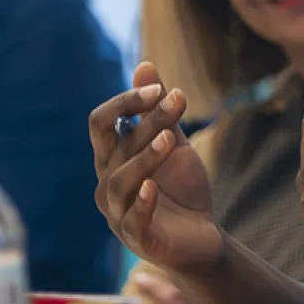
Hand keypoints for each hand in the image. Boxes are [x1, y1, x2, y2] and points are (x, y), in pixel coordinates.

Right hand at [89, 62, 223, 275]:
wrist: (202, 237)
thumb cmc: (180, 189)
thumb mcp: (173, 145)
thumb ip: (157, 112)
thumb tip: (145, 65)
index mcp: (111, 158)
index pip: (100, 123)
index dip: (124, 103)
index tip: (158, 89)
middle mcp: (107, 183)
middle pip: (115, 146)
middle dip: (146, 122)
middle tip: (177, 101)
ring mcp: (118, 213)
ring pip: (120, 182)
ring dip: (145, 157)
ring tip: (171, 139)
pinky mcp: (137, 238)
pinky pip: (133, 220)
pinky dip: (142, 203)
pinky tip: (154, 187)